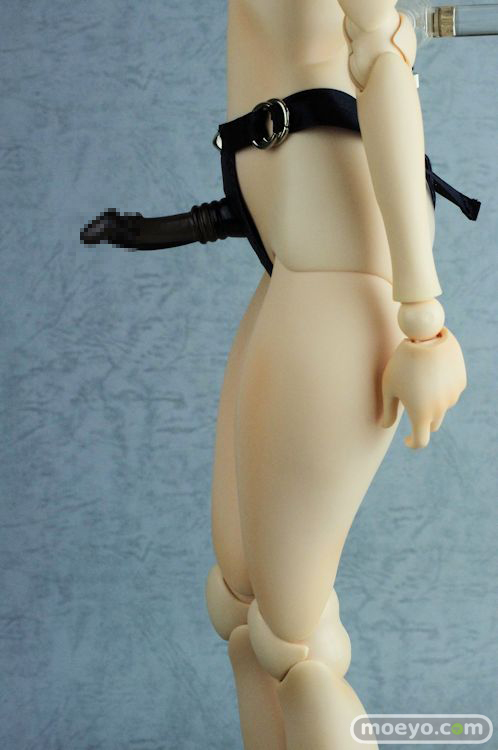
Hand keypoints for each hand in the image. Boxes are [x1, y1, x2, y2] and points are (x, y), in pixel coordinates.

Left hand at [381, 326, 466, 449]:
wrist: (424, 337)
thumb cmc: (400, 364)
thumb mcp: (389, 387)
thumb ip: (388, 410)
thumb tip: (384, 426)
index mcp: (420, 414)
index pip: (421, 441)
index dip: (413, 443)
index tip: (407, 440)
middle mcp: (440, 409)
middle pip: (432, 424)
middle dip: (422, 421)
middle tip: (411, 407)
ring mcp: (452, 396)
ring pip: (442, 407)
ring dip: (432, 402)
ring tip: (419, 380)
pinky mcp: (460, 383)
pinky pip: (450, 392)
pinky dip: (442, 389)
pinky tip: (432, 372)